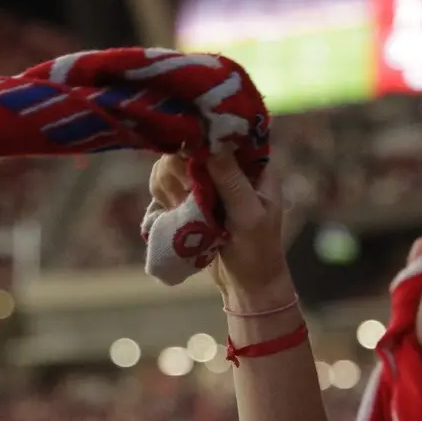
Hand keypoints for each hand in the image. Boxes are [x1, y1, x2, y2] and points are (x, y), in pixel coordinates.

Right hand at [149, 153, 292, 311]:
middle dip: (180, 169)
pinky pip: (168, 186)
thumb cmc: (258, 252)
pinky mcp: (192, 199)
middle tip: (184, 193)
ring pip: (174, 165)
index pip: (223, 133)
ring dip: (170, 185)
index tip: (187, 157)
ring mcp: (209, 183)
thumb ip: (231, 181)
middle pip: (190, 146)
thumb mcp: (249, 216)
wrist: (247, 287)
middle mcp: (230, 168)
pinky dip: (164, 196)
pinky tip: (171, 212)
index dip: (200, 138)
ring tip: (180, 208)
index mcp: (254, 165)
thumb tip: (211, 144)